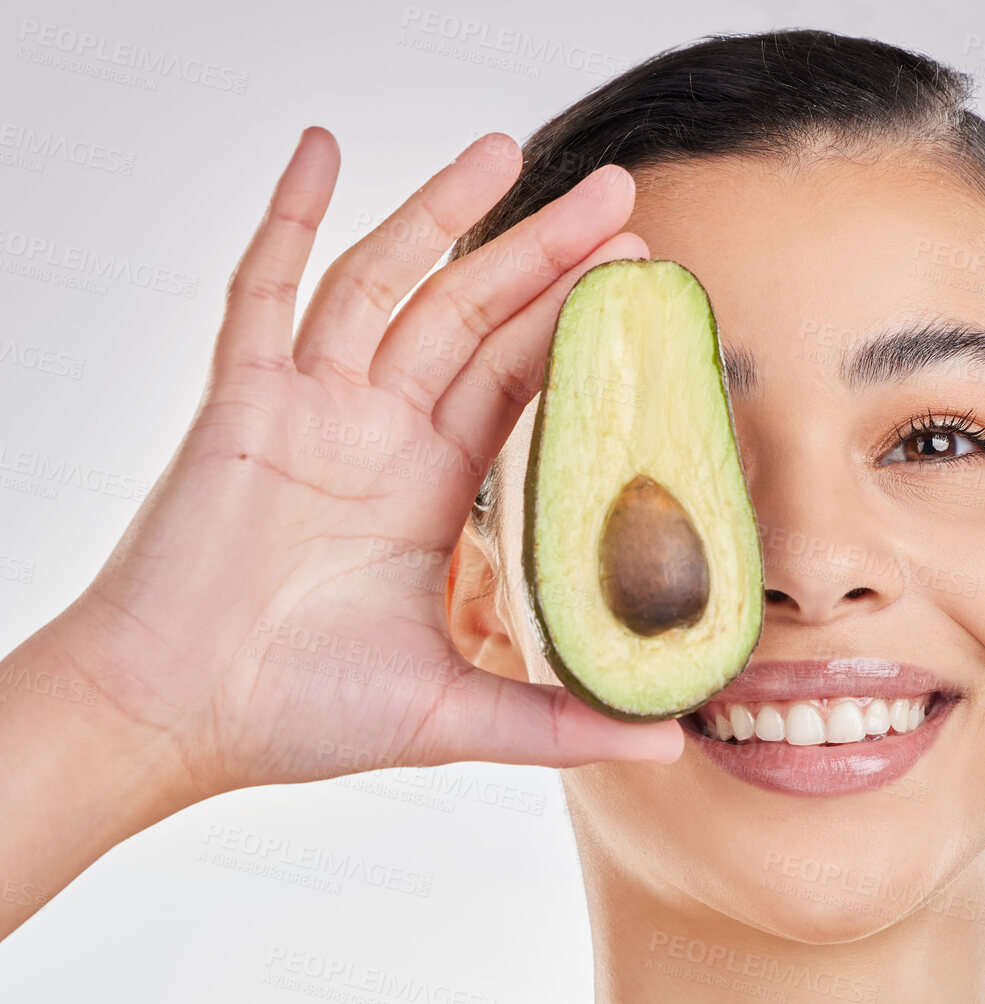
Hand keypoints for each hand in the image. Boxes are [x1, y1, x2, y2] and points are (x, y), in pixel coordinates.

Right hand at [51, 127, 683, 804]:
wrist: (180, 717)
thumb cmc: (303, 716)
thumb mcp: (459, 713)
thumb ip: (563, 722)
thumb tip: (671, 742)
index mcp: (434, 489)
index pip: (525, 384)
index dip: (581, 332)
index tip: (643, 286)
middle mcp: (381, 435)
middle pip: (477, 316)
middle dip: (545, 254)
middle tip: (622, 197)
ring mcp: (311, 411)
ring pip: (388, 285)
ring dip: (441, 213)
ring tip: (509, 148)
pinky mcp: (242, 405)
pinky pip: (262, 293)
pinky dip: (286, 219)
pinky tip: (322, 151)